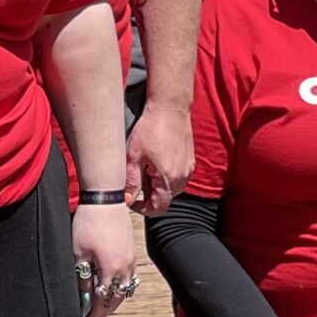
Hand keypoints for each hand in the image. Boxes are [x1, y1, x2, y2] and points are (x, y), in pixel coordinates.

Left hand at [72, 203, 137, 316]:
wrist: (104, 199)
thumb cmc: (89, 222)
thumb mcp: (79, 251)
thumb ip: (83, 275)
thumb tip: (85, 292)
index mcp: (111, 269)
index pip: (104, 300)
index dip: (95, 313)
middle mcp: (125, 266)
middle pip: (118, 297)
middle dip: (106, 309)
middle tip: (95, 315)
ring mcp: (131, 258)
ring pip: (127, 287)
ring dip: (116, 297)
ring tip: (104, 302)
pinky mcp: (132, 249)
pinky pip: (130, 275)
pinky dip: (122, 284)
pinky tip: (113, 282)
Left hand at [126, 99, 192, 213]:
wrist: (170, 107)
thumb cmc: (150, 128)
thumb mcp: (134, 156)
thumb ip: (131, 181)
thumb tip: (126, 200)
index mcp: (168, 178)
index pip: (158, 207)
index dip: (143, 209)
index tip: (132, 201)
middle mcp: (182, 176)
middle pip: (165, 198)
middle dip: (149, 194)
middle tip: (136, 179)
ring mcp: (188, 168)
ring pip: (172, 188)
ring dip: (158, 185)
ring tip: (146, 168)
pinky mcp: (190, 161)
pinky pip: (178, 177)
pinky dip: (166, 176)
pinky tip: (156, 161)